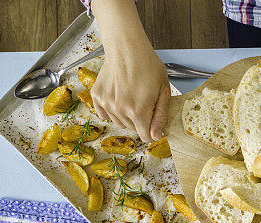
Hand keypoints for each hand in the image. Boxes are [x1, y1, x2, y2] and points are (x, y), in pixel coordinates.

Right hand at [90, 0, 169, 141]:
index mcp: (139, 112)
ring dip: (126, 115)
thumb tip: (155, 137)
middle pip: (132, 129)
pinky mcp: (97, 96)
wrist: (126, 47)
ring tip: (131, 95)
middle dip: (140, 121)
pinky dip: (111, 110)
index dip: (151, 131)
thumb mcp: (164, 91)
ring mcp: (107, 104)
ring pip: (119, 122)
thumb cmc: (148, 65)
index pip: (145, 137)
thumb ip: (160, 116)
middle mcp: (120, 110)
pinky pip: (104, 114)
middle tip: (143, 100)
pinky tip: (119, 96)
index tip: (152, 121)